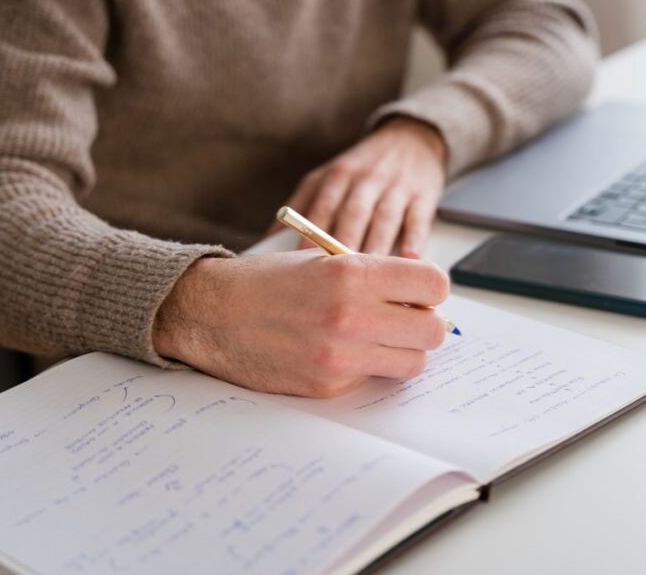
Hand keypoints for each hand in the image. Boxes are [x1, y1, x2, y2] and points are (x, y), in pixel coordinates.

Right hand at [152, 251, 449, 396]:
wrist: (211, 313)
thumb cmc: (267, 282)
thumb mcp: (324, 260)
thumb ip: (374, 275)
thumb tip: (422, 297)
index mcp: (353, 273)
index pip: (434, 285)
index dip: (430, 289)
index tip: (420, 293)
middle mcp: (352, 315)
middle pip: (433, 331)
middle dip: (425, 324)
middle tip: (405, 319)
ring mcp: (340, 356)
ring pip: (412, 363)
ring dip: (403, 351)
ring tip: (377, 337)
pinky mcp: (328, 385)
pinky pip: (372, 380)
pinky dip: (366, 368)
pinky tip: (340, 351)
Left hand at [280, 116, 446, 257]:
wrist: (410, 139)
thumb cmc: (362, 169)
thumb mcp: (327, 176)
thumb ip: (302, 206)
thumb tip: (268, 242)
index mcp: (336, 176)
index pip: (320, 206)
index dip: (310, 235)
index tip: (300, 264)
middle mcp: (364, 179)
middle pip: (351, 213)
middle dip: (342, 242)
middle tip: (335, 276)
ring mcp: (395, 186)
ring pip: (384, 216)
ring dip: (376, 242)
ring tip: (370, 271)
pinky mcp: (424, 193)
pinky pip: (418, 217)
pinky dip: (414, 236)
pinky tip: (410, 257)